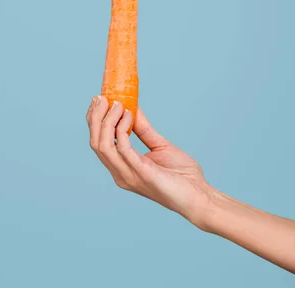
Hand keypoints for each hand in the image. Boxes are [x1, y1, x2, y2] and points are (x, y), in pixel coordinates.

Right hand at [86, 96, 213, 227]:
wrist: (200, 197)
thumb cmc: (182, 176)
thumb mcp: (159, 146)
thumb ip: (143, 130)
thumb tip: (133, 108)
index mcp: (121, 168)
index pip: (98, 143)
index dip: (94, 121)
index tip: (99, 101)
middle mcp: (119, 173)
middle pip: (96, 143)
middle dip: (95, 118)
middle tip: (101, 98)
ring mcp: (127, 175)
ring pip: (103, 145)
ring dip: (106, 121)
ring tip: (116, 103)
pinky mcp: (140, 173)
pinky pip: (123, 148)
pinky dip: (122, 129)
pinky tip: (130, 115)